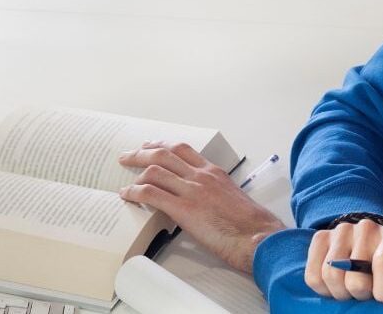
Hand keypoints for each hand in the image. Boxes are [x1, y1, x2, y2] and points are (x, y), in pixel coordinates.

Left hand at [117, 141, 285, 272]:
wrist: (259, 238)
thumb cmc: (252, 226)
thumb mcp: (233, 198)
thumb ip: (215, 193)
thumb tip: (203, 200)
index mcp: (214, 172)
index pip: (182, 149)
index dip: (162, 145)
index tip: (150, 145)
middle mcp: (201, 176)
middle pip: (164, 153)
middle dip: (142, 152)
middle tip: (128, 155)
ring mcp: (192, 190)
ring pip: (155, 170)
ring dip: (135, 171)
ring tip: (124, 177)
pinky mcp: (184, 209)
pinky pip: (151, 194)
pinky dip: (135, 192)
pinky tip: (127, 195)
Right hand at [305, 220, 382, 306]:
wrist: (372, 243)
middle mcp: (366, 227)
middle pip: (355, 277)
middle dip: (361, 295)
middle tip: (367, 292)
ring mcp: (340, 230)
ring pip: (331, 276)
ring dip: (341, 293)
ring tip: (352, 290)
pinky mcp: (320, 237)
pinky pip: (313, 275)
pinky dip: (324, 289)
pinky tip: (337, 285)